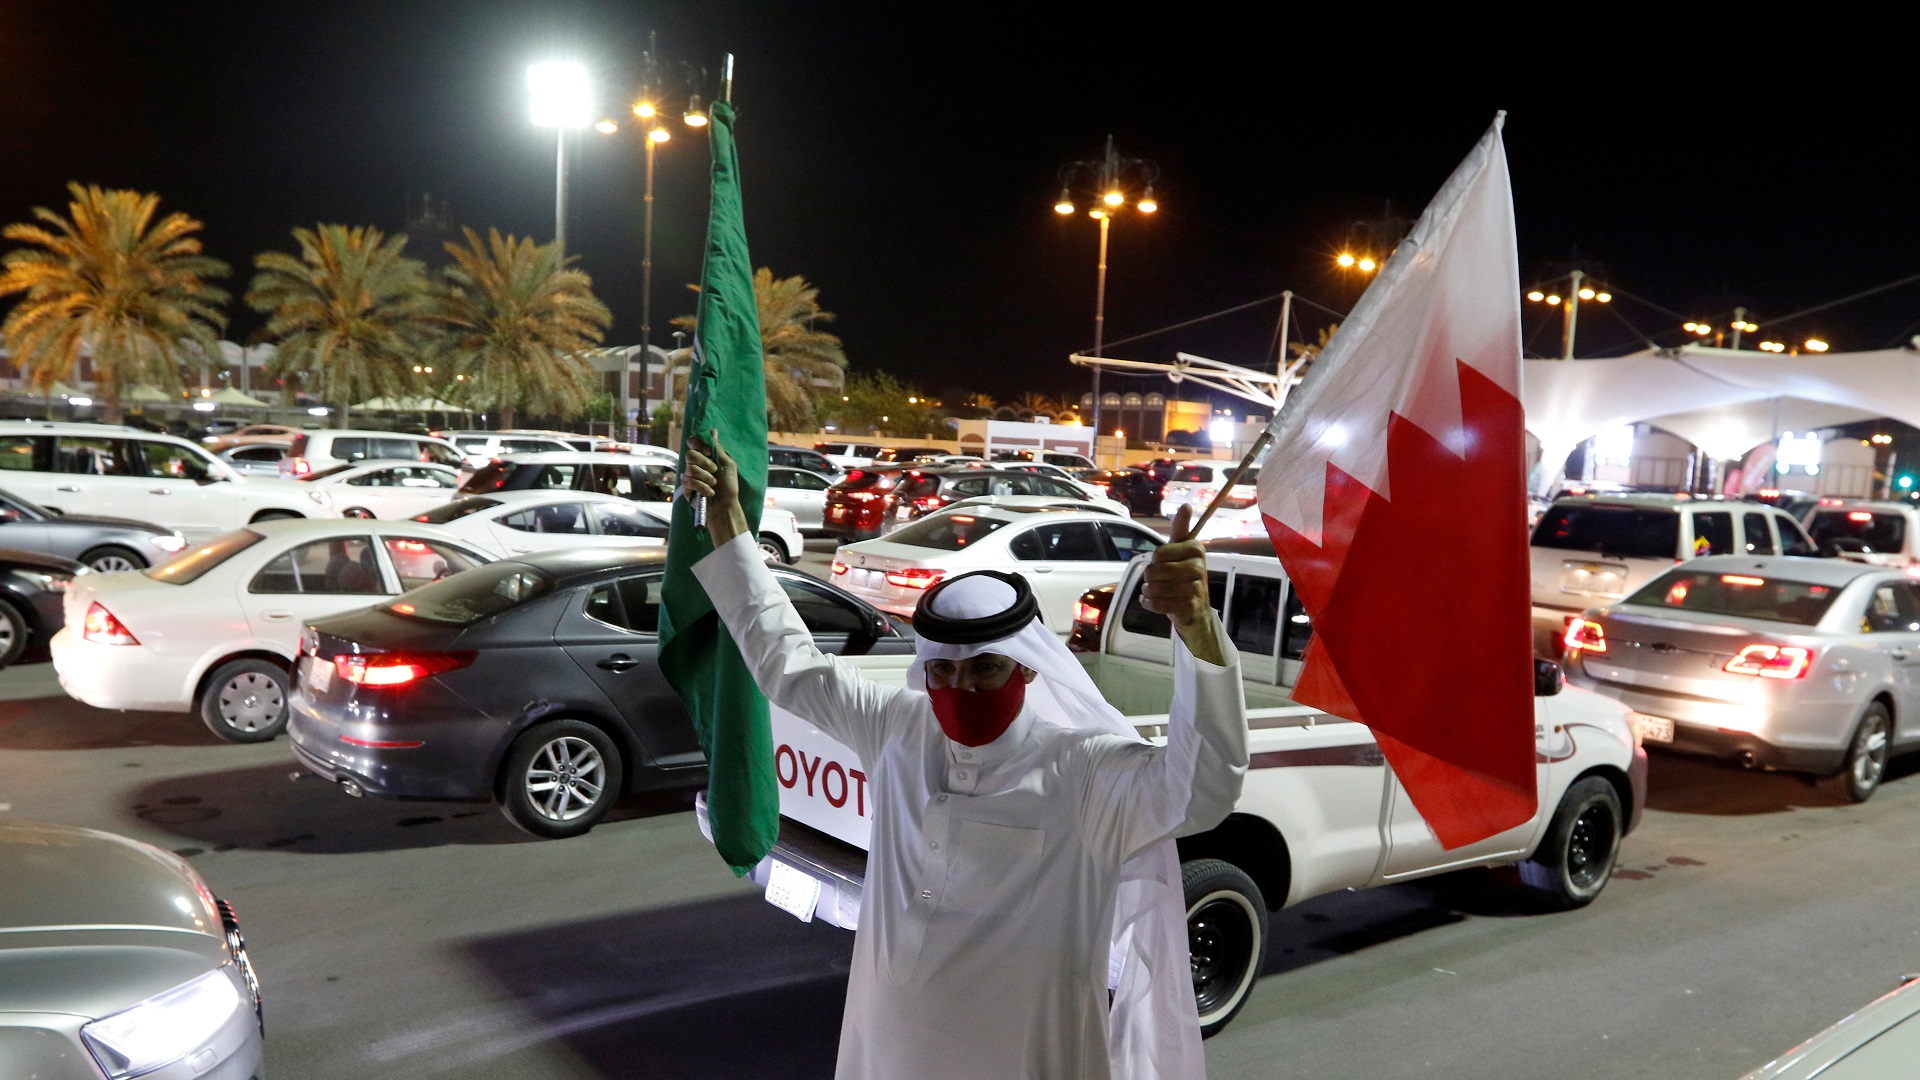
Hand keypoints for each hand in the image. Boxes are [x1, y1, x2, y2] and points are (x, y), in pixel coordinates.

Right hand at [681, 432, 748, 546]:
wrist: (726, 505)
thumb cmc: (729, 485)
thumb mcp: (727, 464)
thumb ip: (717, 448)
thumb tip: (713, 430)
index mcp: (704, 457)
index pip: (692, 443)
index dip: (698, 445)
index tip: (708, 452)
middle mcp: (695, 464)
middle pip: (689, 454)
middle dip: (704, 463)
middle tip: (715, 470)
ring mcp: (689, 476)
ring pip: (690, 468)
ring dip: (706, 477)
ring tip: (714, 484)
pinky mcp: (686, 488)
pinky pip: (689, 481)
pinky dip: (702, 487)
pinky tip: (709, 492)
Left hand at [1142, 505, 1225, 663]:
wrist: (1196, 609)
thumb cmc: (1184, 576)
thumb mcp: (1181, 551)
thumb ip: (1181, 529)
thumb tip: (1187, 505)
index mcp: (1196, 550)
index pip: (1158, 553)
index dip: (1155, 561)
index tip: (1164, 564)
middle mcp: (1198, 568)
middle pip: (1153, 571)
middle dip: (1149, 578)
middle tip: (1158, 581)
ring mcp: (1195, 589)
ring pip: (1152, 588)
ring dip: (1148, 591)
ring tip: (1155, 592)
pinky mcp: (1188, 607)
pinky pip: (1155, 603)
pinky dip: (1147, 603)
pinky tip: (1152, 602)